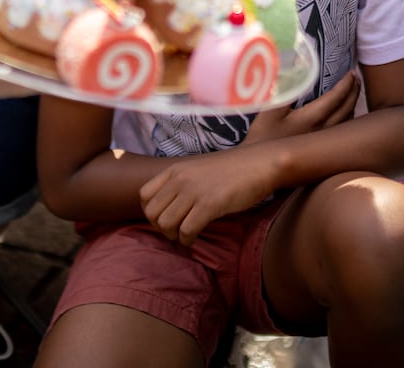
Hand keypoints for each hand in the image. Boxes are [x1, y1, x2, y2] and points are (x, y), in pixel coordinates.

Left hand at [139, 150, 276, 244]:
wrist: (259, 163)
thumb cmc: (232, 170)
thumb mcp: (198, 170)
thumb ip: (181, 183)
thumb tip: (168, 207)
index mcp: (175, 170)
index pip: (144, 196)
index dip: (151, 212)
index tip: (167, 218)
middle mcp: (180, 179)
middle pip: (151, 213)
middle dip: (161, 228)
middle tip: (176, 231)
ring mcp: (194, 191)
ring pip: (165, 224)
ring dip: (173, 235)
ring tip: (186, 234)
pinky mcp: (210, 204)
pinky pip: (186, 230)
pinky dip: (188, 240)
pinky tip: (195, 237)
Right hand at [243, 71, 358, 146]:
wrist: (261, 167)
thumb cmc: (262, 137)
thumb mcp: (271, 108)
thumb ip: (286, 88)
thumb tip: (296, 68)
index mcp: (311, 118)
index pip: (336, 98)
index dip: (345, 84)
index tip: (351, 73)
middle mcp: (322, 131)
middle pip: (346, 109)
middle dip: (353, 92)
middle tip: (356, 80)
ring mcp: (322, 143)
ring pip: (346, 123)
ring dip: (352, 105)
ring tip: (353, 94)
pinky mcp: (319, 152)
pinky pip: (340, 133)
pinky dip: (347, 120)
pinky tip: (344, 118)